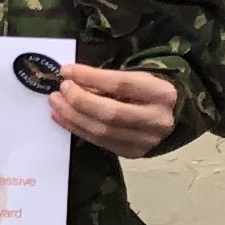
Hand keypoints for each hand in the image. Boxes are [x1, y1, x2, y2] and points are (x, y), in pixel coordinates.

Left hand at [50, 62, 179, 158]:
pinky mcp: (132, 153)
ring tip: (55, 103)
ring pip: (101, 131)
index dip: (90, 77)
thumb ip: (106, 80)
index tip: (67, 70)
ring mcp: (145, 141)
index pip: (121, 84)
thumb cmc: (146, 93)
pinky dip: (76, 128)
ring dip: (72, 116)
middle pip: (110, 112)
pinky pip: (98, 142)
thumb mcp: (135, 78)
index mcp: (161, 93)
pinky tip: (62, 117)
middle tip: (61, 89)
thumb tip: (70, 78)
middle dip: (79, 100)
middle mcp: (157, 120)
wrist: (169, 117)